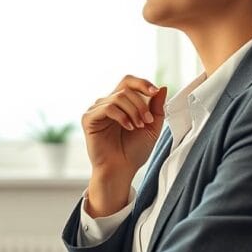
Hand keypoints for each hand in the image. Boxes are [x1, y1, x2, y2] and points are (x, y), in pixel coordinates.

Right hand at [82, 76, 166, 214]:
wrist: (121, 170)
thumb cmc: (134, 152)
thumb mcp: (152, 127)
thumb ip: (157, 108)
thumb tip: (163, 87)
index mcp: (121, 104)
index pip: (129, 82)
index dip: (143, 83)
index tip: (155, 92)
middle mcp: (107, 103)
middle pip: (125, 87)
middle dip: (141, 102)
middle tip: (147, 120)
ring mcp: (97, 110)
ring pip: (119, 97)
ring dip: (134, 111)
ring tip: (138, 126)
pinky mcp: (89, 118)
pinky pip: (108, 107)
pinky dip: (122, 116)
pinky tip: (128, 127)